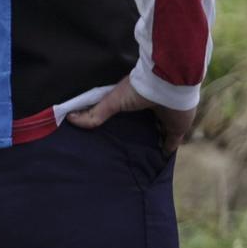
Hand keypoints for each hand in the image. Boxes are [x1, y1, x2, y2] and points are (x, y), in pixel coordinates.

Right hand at [68, 75, 195, 153]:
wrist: (167, 85)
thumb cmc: (138, 90)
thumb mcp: (113, 101)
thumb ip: (95, 113)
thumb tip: (70, 119)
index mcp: (138, 102)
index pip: (130, 117)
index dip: (124, 127)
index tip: (112, 139)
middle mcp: (151, 111)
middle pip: (143, 127)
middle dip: (137, 138)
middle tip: (124, 154)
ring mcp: (165, 120)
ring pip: (157, 135)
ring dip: (151, 145)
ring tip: (138, 161)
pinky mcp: (177, 130)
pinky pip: (171, 144)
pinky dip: (166, 152)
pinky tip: (158, 163)